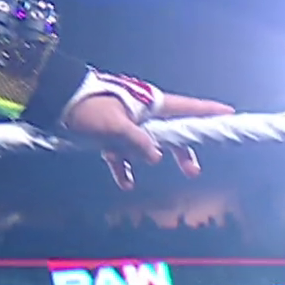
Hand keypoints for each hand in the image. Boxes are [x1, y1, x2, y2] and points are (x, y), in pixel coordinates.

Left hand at [63, 90, 233, 189]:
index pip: (185, 106)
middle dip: (182, 149)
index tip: (229, 113)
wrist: (54, 100)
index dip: (208, 111)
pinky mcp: (107, 133)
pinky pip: (121, 153)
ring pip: (146, 143)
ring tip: (164, 174)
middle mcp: (139, 111)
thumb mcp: (114, 125)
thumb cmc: (87, 108)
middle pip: (169, 130)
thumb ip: (138, 141)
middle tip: (193, 170)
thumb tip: (158, 156)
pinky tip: (126, 184)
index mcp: (147, 102)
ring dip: (154, 159)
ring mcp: (123, 122)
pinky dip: (125, 167)